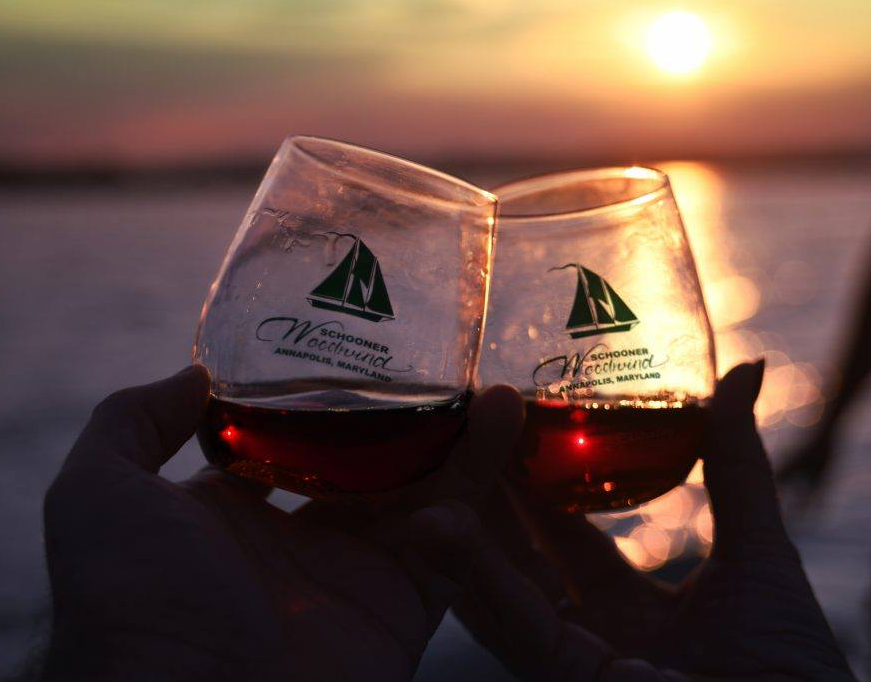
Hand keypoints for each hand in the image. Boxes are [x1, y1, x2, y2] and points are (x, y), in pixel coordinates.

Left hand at [42, 366, 523, 680]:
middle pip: (370, 465)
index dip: (328, 400)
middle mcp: (297, 540)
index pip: (292, 441)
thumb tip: (198, 374)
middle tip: (446, 367)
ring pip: (425, 497)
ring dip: (466, 444)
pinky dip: (481, 492)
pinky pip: (454, 547)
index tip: (363, 351)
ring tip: (499, 391)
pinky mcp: (401, 607)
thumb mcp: (96, 493)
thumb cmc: (132, 603)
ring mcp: (353, 575)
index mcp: (231, 513)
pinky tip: (504, 430)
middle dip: (411, 419)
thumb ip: (130, 422)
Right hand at [455, 362, 856, 680]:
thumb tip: (745, 370)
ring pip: (499, 588)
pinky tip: (435, 526)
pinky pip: (513, 625)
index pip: (566, 537)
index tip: (505, 428)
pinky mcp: (563, 681)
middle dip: (484, 499)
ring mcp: (572, 663)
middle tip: (451, 433)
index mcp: (635, 609)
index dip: (534, 485)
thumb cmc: (793, 669)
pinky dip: (472, 576)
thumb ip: (737, 462)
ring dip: (458, 532)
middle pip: (519, 558)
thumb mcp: (759, 548)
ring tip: (425, 468)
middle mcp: (593, 634)